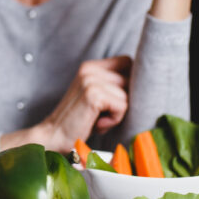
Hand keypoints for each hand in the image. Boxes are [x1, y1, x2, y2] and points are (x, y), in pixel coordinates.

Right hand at [4, 56, 130, 152]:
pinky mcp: (93, 94)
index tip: (117, 99)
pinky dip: (113, 120)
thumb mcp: (97, 97)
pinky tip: (97, 123)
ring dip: (118, 113)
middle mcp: (90, 69)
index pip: (128, 62)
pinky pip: (122, 106)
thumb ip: (114, 85)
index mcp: (91, 66)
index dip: (129, 81)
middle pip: (131, 79)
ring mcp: (91, 80)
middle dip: (124, 100)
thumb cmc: (80, 122)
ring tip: (98, 119)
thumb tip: (145, 82)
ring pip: (128, 95)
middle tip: (103, 114)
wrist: (54, 137)